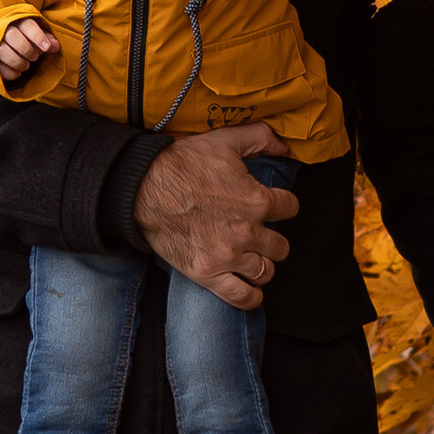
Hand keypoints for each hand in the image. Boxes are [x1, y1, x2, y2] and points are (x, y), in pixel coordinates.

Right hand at [0, 16, 55, 88]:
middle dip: (27, 49)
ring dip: (18, 61)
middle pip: (13, 36)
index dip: (38, 37)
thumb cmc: (25, 37)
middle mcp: (3, 29)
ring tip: (26, 65)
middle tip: (35, 57)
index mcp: (18, 21)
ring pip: (3, 51)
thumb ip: (47, 39)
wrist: (2, 41)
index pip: (27, 25)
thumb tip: (55, 46)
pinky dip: (10, 72)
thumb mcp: (37, 35)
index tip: (47, 48)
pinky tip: (18, 72)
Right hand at [134, 124, 294, 307]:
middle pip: (281, 246)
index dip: (284, 205)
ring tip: (253, 258)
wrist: (143, 187)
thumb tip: (284, 146)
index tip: (274, 206)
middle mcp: (247, 231)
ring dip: (262, 265)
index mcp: (256, 200)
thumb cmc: (182, 164)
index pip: (290, 208)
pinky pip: (242, 297)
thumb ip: (260, 137)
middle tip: (261, 234)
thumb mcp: (224, 140)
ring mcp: (228, 256)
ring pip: (265, 271)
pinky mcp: (207, 273)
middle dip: (273, 239)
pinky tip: (250, 289)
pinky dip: (250, 297)